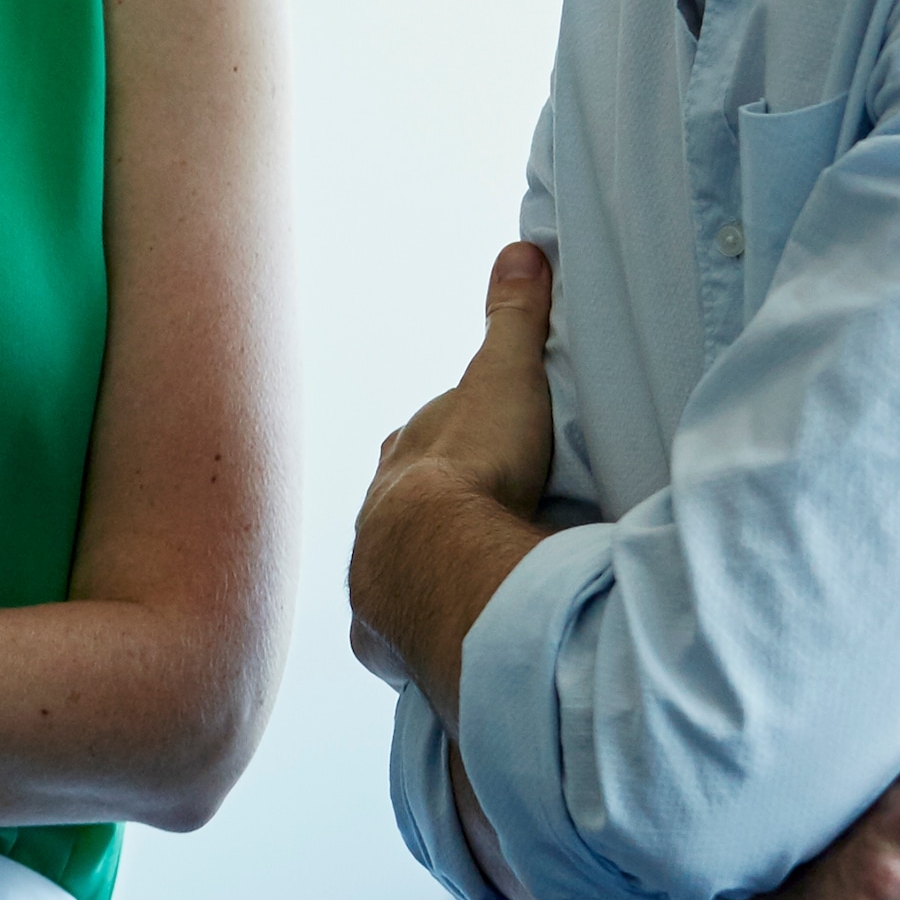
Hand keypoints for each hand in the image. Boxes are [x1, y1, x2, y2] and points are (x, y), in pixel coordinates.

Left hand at [348, 243, 560, 701]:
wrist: (435, 556)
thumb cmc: (474, 464)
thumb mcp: (505, 378)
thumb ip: (515, 320)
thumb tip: (521, 250)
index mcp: (406, 454)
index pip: (425, 440)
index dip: (453, 444)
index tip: (484, 452)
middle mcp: (379, 516)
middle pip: (410, 511)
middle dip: (438, 518)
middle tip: (482, 527)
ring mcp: (378, 577)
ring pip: (399, 573)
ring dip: (428, 579)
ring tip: (468, 591)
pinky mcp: (387, 636)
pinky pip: (399, 638)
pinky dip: (417, 640)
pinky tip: (436, 649)